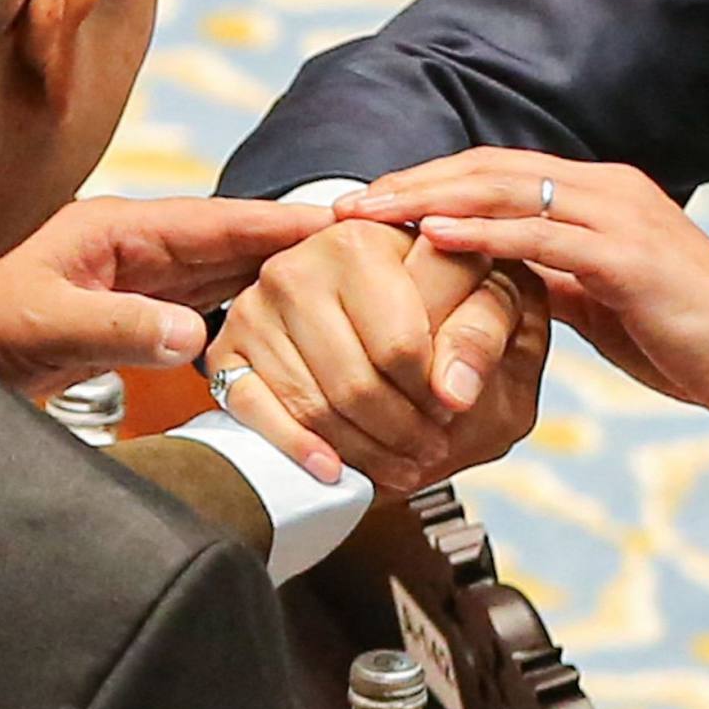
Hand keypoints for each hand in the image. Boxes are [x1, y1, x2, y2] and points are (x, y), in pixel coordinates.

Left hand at [0, 196, 332, 395]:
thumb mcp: (43, 324)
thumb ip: (118, 329)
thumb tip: (197, 338)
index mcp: (117, 229)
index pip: (218, 220)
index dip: (282, 219)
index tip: (343, 219)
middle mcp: (132, 249)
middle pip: (232, 242)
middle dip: (297, 244)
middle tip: (368, 248)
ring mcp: (130, 283)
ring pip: (222, 275)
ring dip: (277, 278)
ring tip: (343, 284)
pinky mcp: (123, 319)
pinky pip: (199, 310)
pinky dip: (243, 314)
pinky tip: (279, 327)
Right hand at [209, 221, 547, 489]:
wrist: (368, 281)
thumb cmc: (434, 288)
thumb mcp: (482, 292)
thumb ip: (481, 332)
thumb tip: (454, 394)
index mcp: (361, 239)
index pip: (401, 348)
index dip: (435, 396)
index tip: (453, 413)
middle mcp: (297, 266)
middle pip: (355, 383)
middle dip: (401, 432)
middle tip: (430, 452)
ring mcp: (256, 307)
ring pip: (313, 405)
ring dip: (363, 450)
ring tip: (400, 465)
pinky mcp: (227, 346)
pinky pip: (254, 411)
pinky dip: (296, 447)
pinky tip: (332, 469)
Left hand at [336, 153, 708, 427]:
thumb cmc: (692, 339)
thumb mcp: (606, 303)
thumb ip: (557, 280)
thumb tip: (501, 282)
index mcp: (601, 195)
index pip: (497, 174)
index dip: (431, 183)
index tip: (372, 204)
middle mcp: (608, 189)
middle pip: (489, 170)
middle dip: (412, 183)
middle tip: (345, 204)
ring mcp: (618, 217)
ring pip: (504, 192)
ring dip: (428, 201)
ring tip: (369, 214)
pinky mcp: (626, 257)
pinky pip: (539, 239)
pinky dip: (480, 236)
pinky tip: (432, 239)